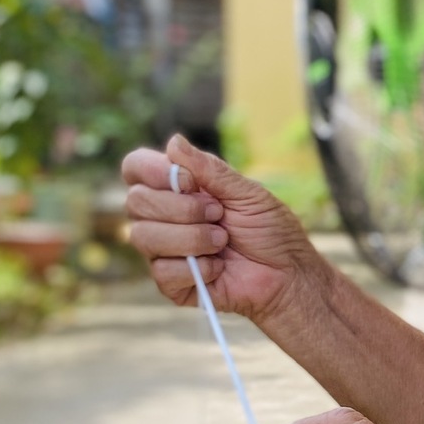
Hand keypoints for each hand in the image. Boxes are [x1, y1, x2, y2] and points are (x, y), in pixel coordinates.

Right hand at [122, 135, 324, 322]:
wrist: (287, 274)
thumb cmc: (270, 231)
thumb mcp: (247, 193)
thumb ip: (210, 170)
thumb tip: (173, 141)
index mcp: (176, 188)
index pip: (136, 167)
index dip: (154, 171)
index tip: (191, 183)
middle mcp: (162, 216)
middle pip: (136, 202)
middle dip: (184, 209)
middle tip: (220, 215)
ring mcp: (163, 250)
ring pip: (143, 236)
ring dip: (192, 238)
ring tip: (223, 241)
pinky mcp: (171, 282)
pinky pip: (162, 272)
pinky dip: (198, 268)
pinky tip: (219, 268)